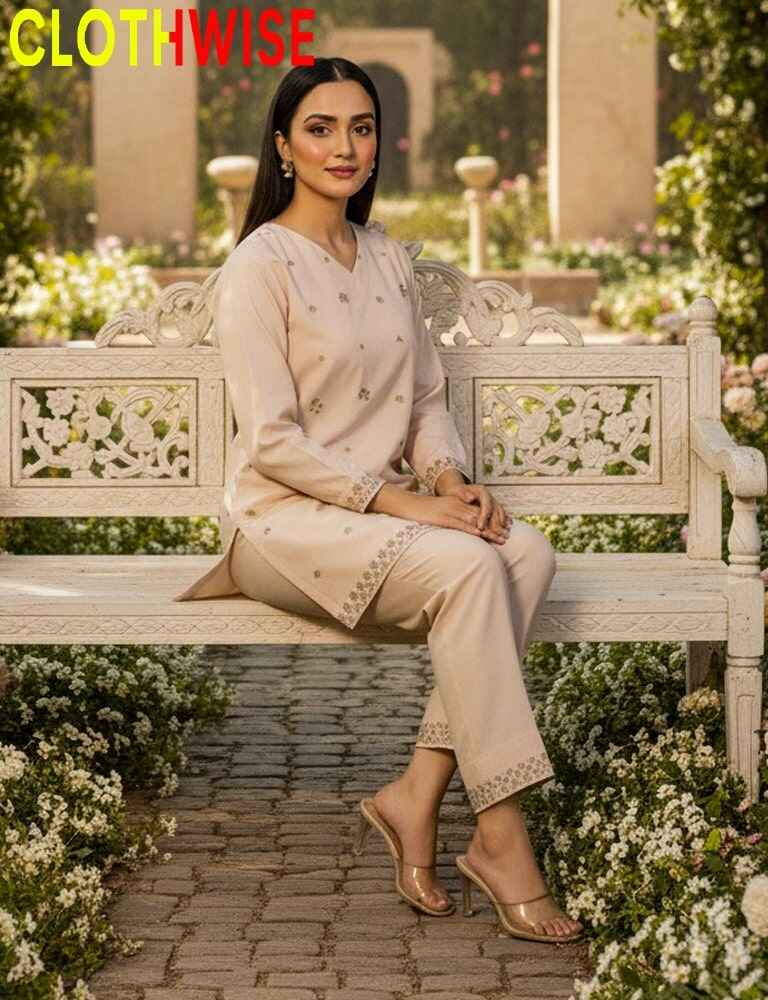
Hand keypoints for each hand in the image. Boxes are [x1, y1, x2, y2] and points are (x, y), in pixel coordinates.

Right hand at [397, 487, 511, 544]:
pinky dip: (471, 530)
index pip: (479, 512)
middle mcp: (457, 506)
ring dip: (489, 531)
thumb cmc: (422, 512)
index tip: (503, 530)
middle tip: (507, 536)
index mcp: (458, 503)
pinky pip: (460, 524)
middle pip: (481, 517)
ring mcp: (450, 511)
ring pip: (474, 521)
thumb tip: (463, 528)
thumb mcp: (441, 512)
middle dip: (495, 527)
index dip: (492, 521)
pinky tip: (481, 535)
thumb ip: (453, 517)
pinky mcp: (442, 518)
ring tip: (501, 539)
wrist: (407, 505)